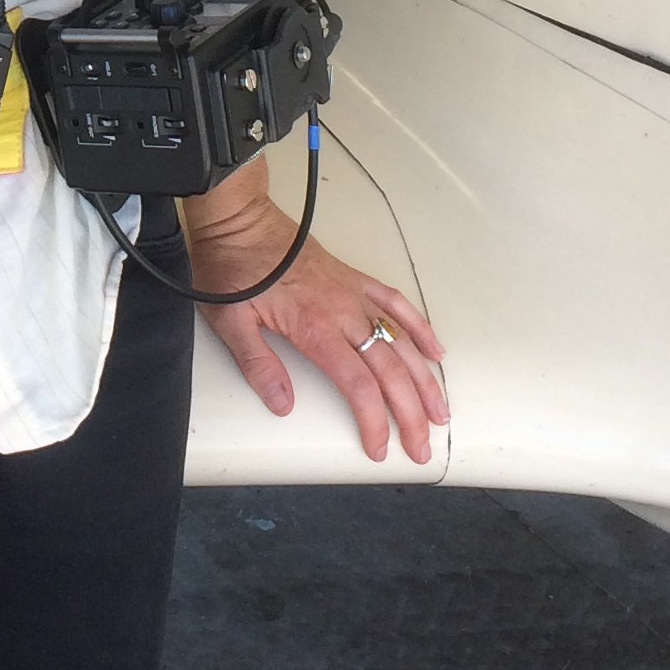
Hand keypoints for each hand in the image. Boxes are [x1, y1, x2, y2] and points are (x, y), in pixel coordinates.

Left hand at [184, 190, 447, 463]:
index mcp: (315, 328)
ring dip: (424, 379)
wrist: (241, 220)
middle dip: (409, 414)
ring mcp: (354, 294)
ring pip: (402, 341)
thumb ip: (258, 365)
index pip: (358, 386)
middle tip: (420, 449)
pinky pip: (396, 303)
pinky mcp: (355, 278)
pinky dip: (420, 327)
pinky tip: (436, 351)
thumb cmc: (232, 269)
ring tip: (439, 412)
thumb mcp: (231, 322)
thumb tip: (283, 405)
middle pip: (389, 371)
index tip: (380, 449)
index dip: (374, 421)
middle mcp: (343, 313)